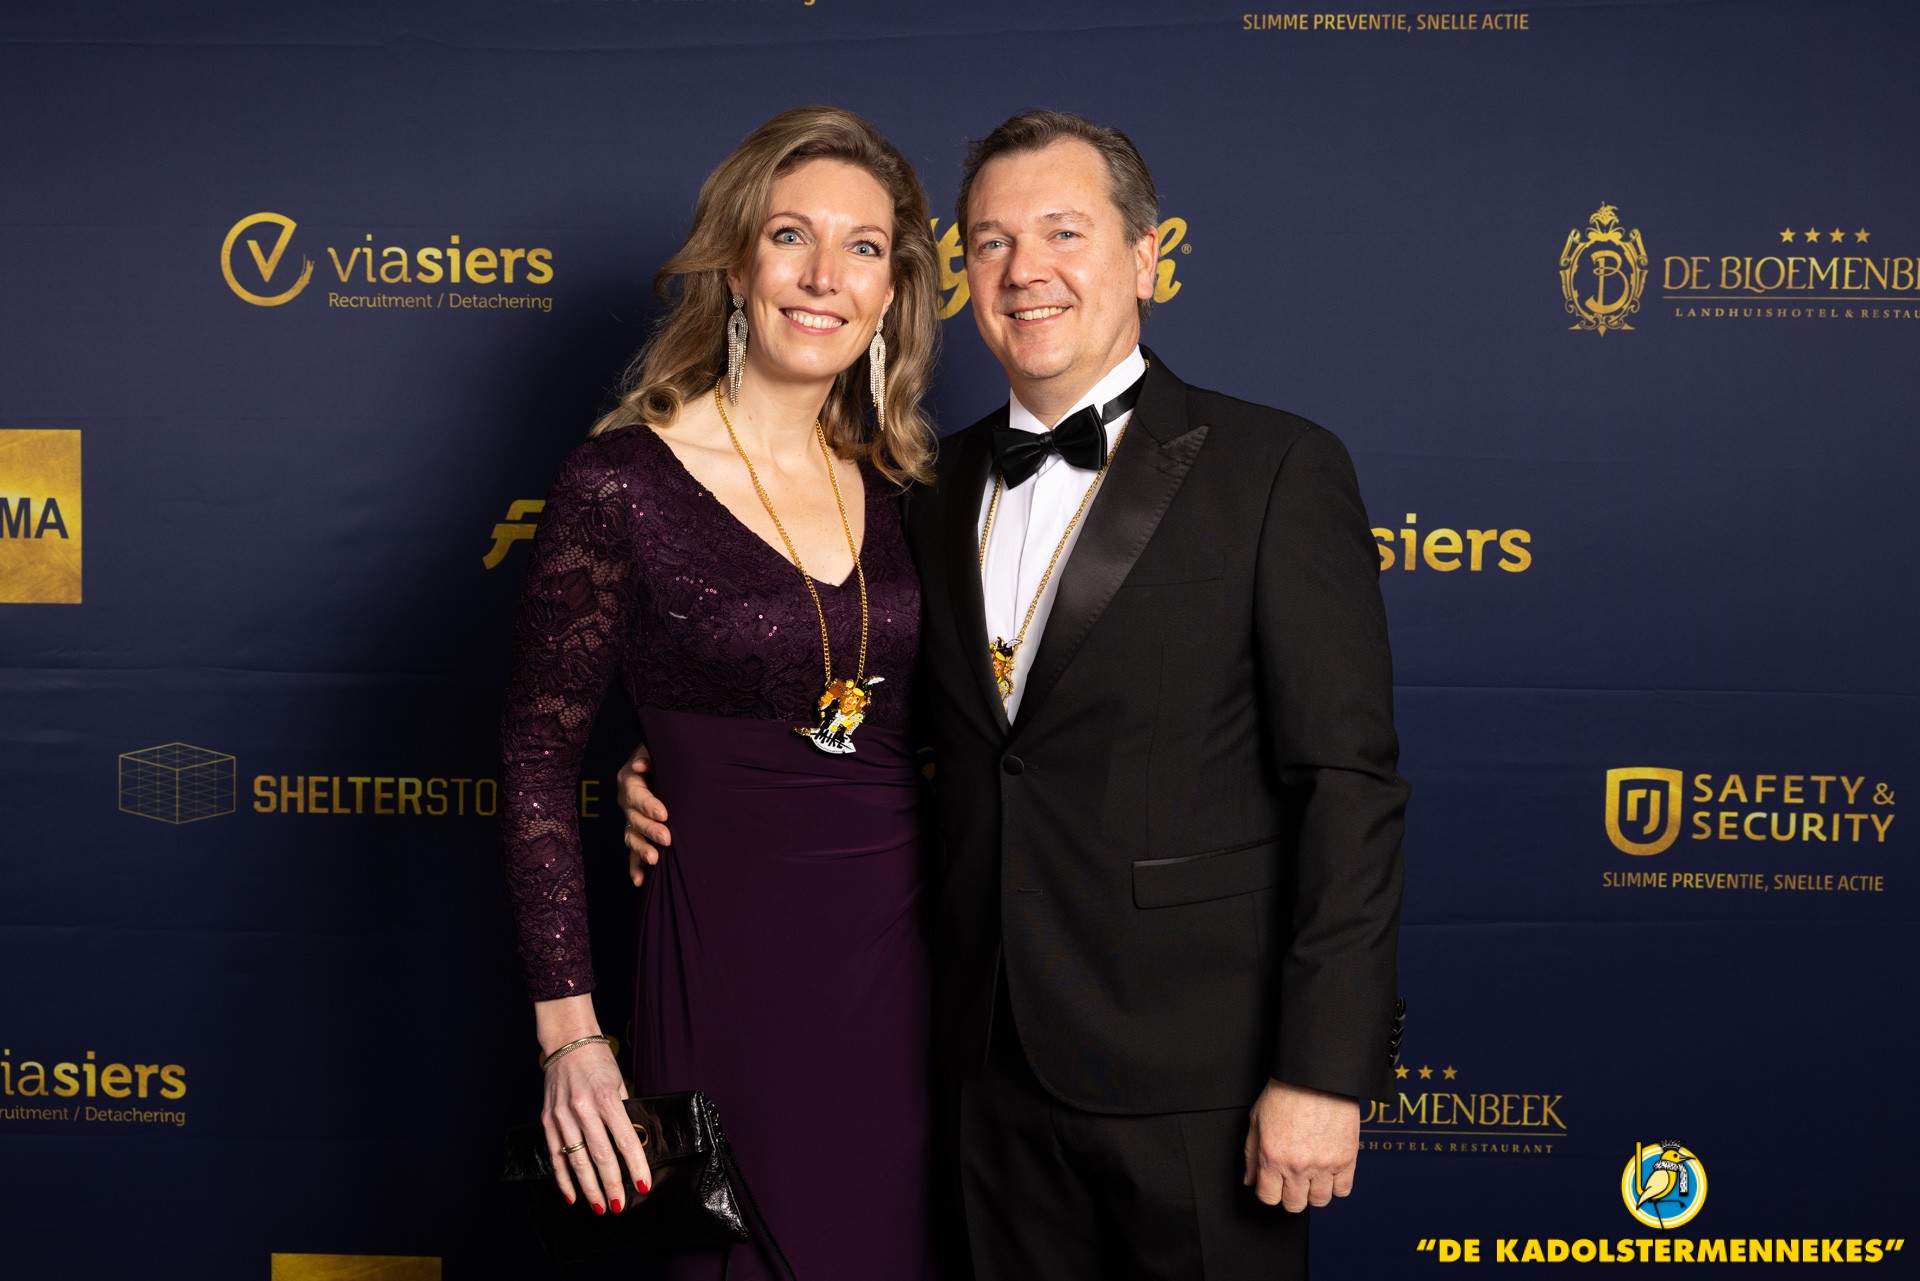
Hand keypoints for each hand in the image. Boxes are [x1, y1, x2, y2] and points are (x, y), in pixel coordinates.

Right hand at [542, 1039, 651, 1214]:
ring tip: (599, 1207)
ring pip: (577, 1160)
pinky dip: (563, 1178)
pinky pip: (556, 1155)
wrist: (568, 1043)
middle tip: (619, 1206)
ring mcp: (563, 1116)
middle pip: (601, 1156)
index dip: (635, 1167)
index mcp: (607, 1098)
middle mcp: (584, 1108)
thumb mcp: (619, 1083)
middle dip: (611, 1185)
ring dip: (589, 1188)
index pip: (625, 1141)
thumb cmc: (599, 1063)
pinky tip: (571, 1195)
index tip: (643, 1186)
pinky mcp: (548, 1120)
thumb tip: (635, 1143)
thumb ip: (625, 1112)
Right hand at [616, 744, 670, 886]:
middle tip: (667, 838)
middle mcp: (627, 801)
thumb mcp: (658, 749)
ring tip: (654, 860)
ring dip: (641, 850)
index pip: (635, 794)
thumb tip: (641, 764)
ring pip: (632, 836)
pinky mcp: (638, 834)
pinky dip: (635, 866)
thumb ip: (649, 754)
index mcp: (629, 779)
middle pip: (634, 818)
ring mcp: (631, 819)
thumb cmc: (666, 755)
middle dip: (649, 830)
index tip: (664, 814)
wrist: (668, 767)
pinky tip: (640, 880)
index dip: (648, 805)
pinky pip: (633, 852)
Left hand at [1241, 1078, 1359, 1211]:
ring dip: (1314, 1191)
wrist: (1316, 1075)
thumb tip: (1250, 1180)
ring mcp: (1324, 1164)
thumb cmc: (1285, 1092)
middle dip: (1291, 1194)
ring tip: (1313, 1174)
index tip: (1274, 1184)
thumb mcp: (1256, 1120)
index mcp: (1272, 1156)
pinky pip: (1343, 1190)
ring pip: (1319, 1201)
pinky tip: (1330, 1171)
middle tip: (1293, 1179)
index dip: (1270, 1192)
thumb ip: (1251, 1155)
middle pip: (1294, 1204)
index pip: (1268, 1198)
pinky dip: (1337, 1185)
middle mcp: (1297, 1165)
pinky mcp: (1346, 1159)